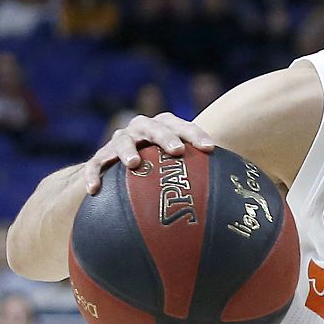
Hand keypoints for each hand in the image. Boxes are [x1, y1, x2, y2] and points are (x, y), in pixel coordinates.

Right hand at [82, 112, 215, 193]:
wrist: (123, 162)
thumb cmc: (163, 165)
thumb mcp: (180, 164)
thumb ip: (201, 172)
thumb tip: (230, 197)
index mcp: (164, 125)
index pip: (182, 126)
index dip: (196, 135)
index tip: (210, 149)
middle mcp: (141, 129)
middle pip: (153, 127)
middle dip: (165, 137)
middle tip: (177, 150)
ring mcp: (120, 140)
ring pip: (122, 141)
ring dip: (127, 150)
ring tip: (134, 163)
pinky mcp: (101, 156)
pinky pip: (95, 165)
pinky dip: (94, 174)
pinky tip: (95, 189)